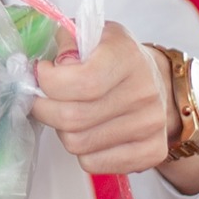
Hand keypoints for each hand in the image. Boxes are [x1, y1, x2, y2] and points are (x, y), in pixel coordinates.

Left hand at [31, 23, 198, 193]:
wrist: (157, 83)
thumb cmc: (115, 57)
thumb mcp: (92, 34)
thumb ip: (68, 41)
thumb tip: (54, 67)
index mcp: (128, 56)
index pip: (82, 81)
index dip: (49, 81)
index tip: (42, 73)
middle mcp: (144, 92)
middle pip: (73, 118)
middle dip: (44, 108)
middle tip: (41, 99)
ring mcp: (151, 125)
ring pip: (78, 144)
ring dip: (61, 130)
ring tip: (67, 113)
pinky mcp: (152, 153)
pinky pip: (93, 164)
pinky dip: (81, 151)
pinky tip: (87, 131)